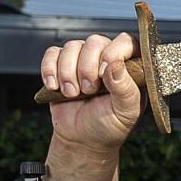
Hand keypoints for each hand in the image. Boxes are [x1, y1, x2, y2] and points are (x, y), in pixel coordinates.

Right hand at [40, 33, 141, 161]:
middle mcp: (107, 58)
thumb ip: (125, 90)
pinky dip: (50, 69)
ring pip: (72, 46)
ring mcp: (84, 59)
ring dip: (68, 72)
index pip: (126, 42)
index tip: (103, 73)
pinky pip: (52, 53)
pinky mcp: (62, 64)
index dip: (113, 51)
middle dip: (87, 67)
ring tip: (72, 94)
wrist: (83, 139)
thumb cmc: (109, 126)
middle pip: (95, 42)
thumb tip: (116, 64)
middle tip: (88, 90)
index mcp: (130, 67)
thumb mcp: (125, 113)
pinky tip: (54, 87)